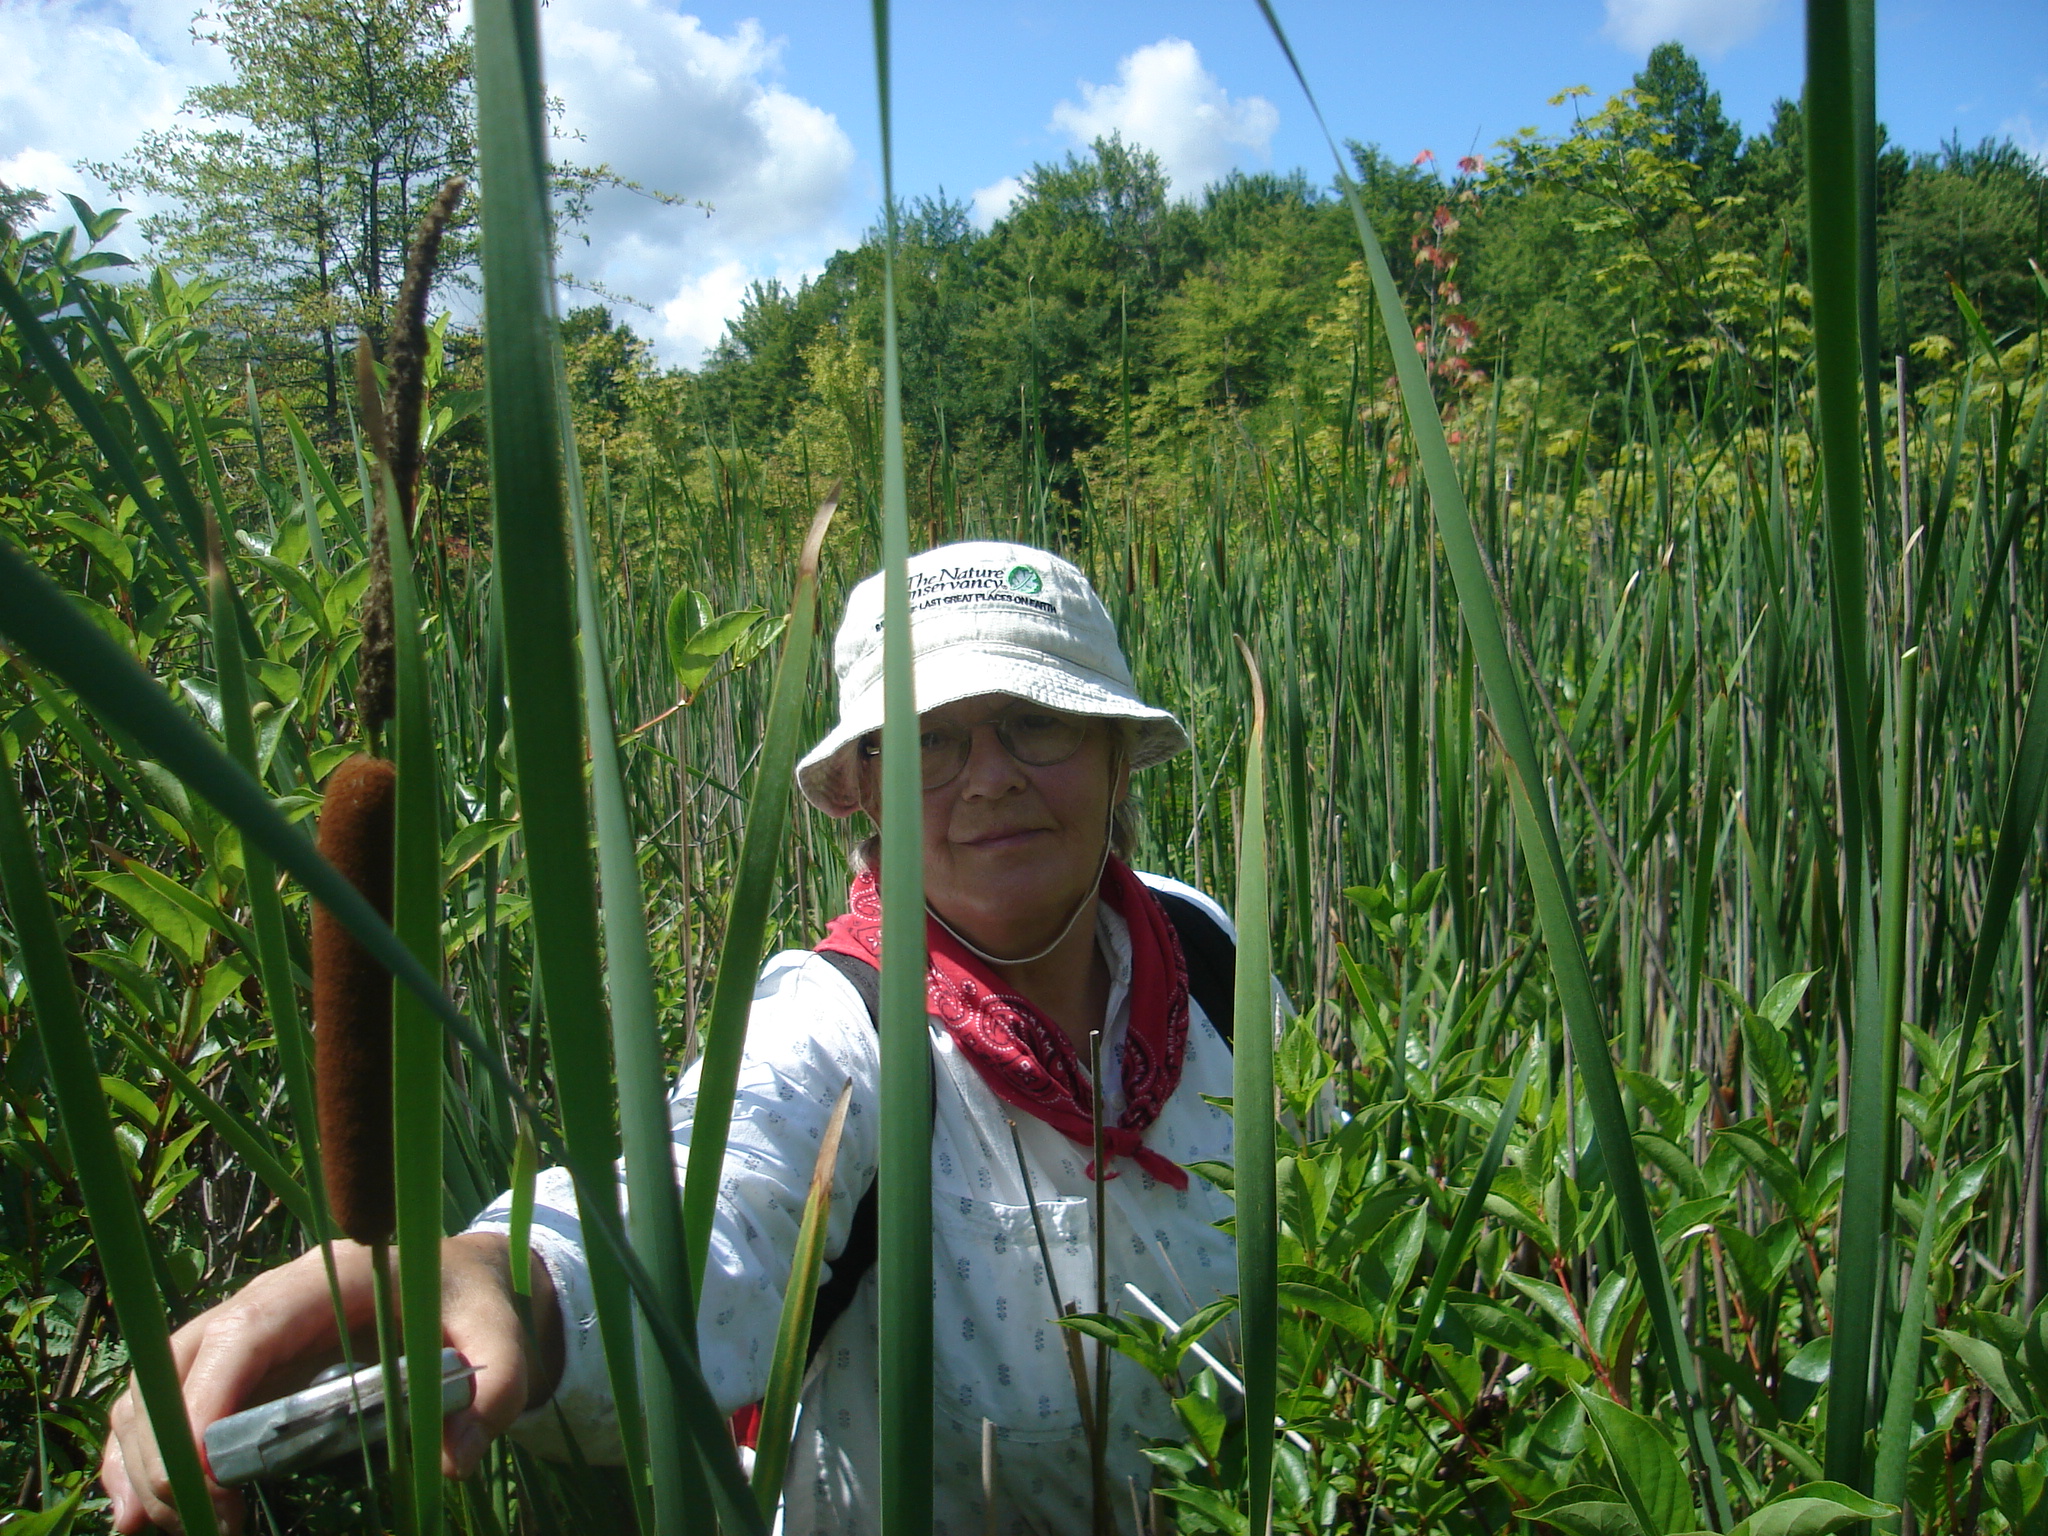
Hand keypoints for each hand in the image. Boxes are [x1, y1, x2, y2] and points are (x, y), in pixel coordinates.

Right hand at [99, 1235, 559, 1534]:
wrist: (459, 1279)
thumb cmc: (474, 1304)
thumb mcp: (503, 1334)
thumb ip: (497, 1386)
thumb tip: (453, 1460)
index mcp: (325, 1279)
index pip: (245, 1329)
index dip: (209, 1397)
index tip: (205, 1472)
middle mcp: (266, 1300)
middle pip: (179, 1363)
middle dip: (168, 1447)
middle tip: (199, 1520)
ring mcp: (240, 1332)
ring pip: (155, 1385)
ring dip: (140, 1458)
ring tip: (157, 1528)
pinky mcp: (231, 1366)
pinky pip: (161, 1402)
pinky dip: (136, 1455)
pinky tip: (135, 1516)